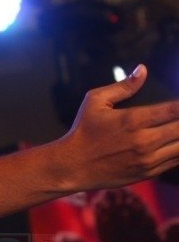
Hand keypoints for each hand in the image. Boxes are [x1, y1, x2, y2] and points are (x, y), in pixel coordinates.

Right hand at [56, 64, 178, 190]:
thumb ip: (123, 86)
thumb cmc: (83, 130)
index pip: (174, 110)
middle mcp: (144, 140)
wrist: (73, 165)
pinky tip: (175, 141)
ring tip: (177, 127)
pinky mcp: (148, 172)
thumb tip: (143, 69)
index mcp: (133, 119)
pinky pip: (176, 161)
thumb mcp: (95, 101)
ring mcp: (147, 159)